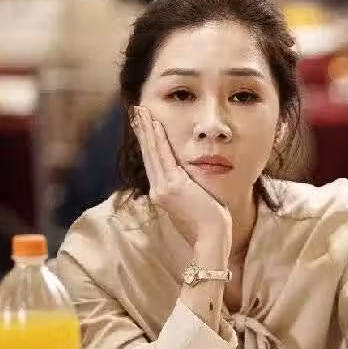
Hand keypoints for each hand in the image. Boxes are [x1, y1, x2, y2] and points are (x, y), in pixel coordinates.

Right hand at [132, 106, 231, 251]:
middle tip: (136, 112)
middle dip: (142, 131)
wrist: (211, 237)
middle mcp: (158, 190)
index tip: (143, 127)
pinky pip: (163, 156)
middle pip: (148, 155)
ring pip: (152, 152)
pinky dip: (157, 139)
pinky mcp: (173, 185)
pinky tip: (154, 124)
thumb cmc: (208, 225)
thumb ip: (187, 192)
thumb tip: (189, 183)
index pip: (153, 163)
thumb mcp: (193, 205)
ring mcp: (164, 187)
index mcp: (162, 195)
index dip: (147, 144)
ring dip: (146, 129)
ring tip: (141, 111)